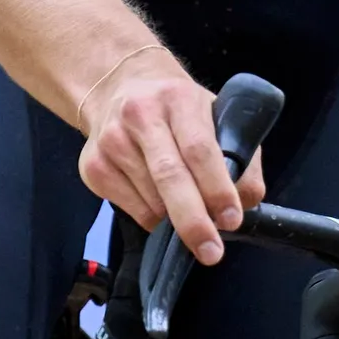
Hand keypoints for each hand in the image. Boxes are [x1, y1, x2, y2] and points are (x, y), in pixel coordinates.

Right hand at [76, 55, 264, 266]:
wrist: (121, 87)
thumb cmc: (177, 108)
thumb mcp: (216, 115)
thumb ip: (241, 156)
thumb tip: (246, 201)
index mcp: (178, 99)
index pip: (199, 149)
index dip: (217, 188)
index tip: (231, 218)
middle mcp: (139, 116)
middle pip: (169, 176)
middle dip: (193, 220)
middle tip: (212, 251)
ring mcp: (111, 141)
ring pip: (151, 201)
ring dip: (175, 219)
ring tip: (189, 212)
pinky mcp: (92, 166)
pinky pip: (132, 210)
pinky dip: (153, 218)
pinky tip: (159, 201)